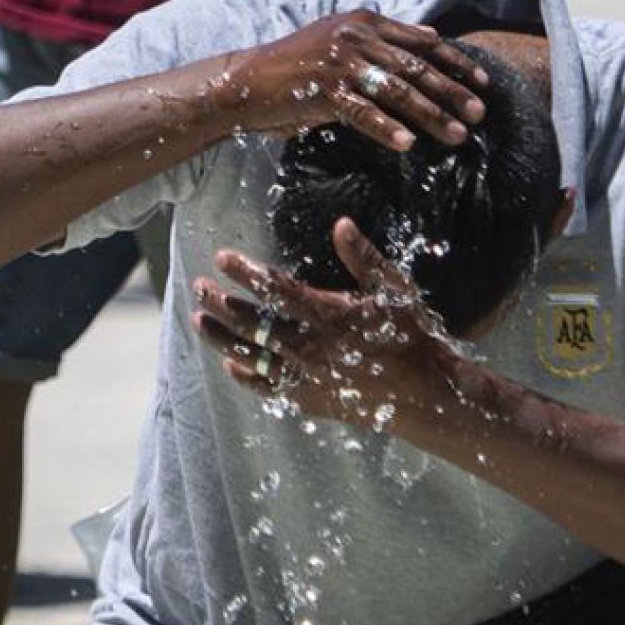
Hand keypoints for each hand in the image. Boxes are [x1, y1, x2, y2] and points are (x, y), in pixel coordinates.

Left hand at [194, 218, 472, 429]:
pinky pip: (269, 388)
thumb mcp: (396, 291)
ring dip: (222, 337)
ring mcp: (308, 377)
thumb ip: (365, 258)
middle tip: (199, 287)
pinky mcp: (310, 401)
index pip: (277, 289)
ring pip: (253, 355)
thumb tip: (341, 224)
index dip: (247, 272)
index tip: (222, 257)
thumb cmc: (413, 337)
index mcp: (331, 315)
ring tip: (198, 321)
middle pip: (254, 322)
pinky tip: (230, 364)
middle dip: (223, 302)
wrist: (426, 396)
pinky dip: (247, 376)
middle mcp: (312, 346)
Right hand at [215, 11, 487, 151]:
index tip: (483, 83)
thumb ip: (383, 43)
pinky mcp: (323, 91)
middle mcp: (357, 37)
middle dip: (453, 92)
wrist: (246, 80)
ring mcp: (340, 63)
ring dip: (431, 116)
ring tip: (457, 136)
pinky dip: (388, 130)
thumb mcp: (343, 43)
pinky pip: (363, 113)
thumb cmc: (297, 68)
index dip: (456, 62)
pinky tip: (409, 146)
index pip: (423, 42)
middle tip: (479, 114)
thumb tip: (430, 42)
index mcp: (366, 22)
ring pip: (398, 92)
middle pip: (417, 68)